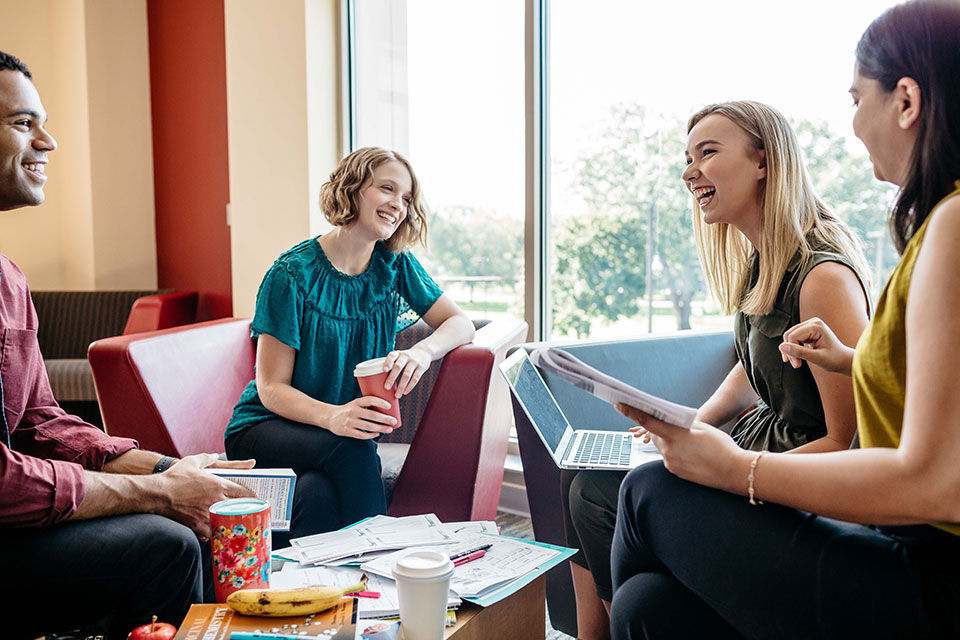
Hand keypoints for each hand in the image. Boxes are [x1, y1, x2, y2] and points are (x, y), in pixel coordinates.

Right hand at [156, 453, 255, 537]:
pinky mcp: (198, 525)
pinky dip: (216, 532)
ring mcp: (208, 513)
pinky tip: (218, 533)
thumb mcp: (191, 461)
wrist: (157, 494)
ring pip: (228, 521)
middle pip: (240, 507)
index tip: (257, 499)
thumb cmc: (174, 477)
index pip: (243, 492)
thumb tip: (214, 454)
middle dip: (248, 510)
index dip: (252, 496)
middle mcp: (217, 500)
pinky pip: (213, 532)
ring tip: (238, 524)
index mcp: (219, 485)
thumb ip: (207, 457)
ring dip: (233, 522)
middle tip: (253, 513)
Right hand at [326, 396, 396, 438]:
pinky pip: (361, 435)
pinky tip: (377, 434)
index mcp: (356, 402)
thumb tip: (387, 411)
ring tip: (389, 429)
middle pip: (371, 415)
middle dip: (385, 419)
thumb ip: (367, 406)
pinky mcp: (346, 431)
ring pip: (368, 426)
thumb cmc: (348, 410)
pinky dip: (371, 435)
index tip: (389, 406)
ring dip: (381, 428)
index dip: (380, 402)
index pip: (369, 400)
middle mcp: (352, 411)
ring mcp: (349, 421)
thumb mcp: (356, 404)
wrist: (330, 417)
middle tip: (394, 421)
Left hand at [383, 346, 431, 396]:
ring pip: (407, 375)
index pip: (392, 356)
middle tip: (386, 388)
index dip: (388, 362)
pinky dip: (410, 386)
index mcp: (398, 353)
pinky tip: (405, 392)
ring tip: (397, 395)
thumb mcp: (399, 356)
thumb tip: (378, 379)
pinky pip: (415, 378)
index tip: (384, 370)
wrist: (424, 352)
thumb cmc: (406, 358)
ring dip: (401, 386)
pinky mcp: (421, 367)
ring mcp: (414, 362)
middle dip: (392, 378)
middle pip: (398, 367)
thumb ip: (391, 364)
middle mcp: (406, 356)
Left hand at [618, 403, 748, 491]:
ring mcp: (671, 463)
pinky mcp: (676, 472)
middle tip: (667, 421)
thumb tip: (672, 424)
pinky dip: (675, 452)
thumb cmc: (721, 447)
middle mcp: (669, 451)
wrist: (733, 472)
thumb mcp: (702, 427)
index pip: (647, 421)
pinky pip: (670, 458)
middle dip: (658, 428)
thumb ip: (682, 424)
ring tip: (687, 440)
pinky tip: (690, 452)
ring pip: (663, 447)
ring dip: (668, 440)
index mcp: (675, 435)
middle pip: (655, 434)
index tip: (619, 405)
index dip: (631, 412)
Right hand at [779, 317, 854, 374]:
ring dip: (790, 351)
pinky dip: (793, 349)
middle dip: (790, 351)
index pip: (793, 336)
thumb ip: (799, 352)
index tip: (796, 364)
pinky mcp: (806, 331)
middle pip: (789, 335)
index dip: (791, 351)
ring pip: (789, 337)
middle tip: (796, 364)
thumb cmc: (834, 359)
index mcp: (816, 326)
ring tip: (797, 362)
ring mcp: (809, 326)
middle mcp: (812, 322)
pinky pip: (793, 339)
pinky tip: (798, 357)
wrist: (842, 360)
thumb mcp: (817, 358)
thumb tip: (781, 347)